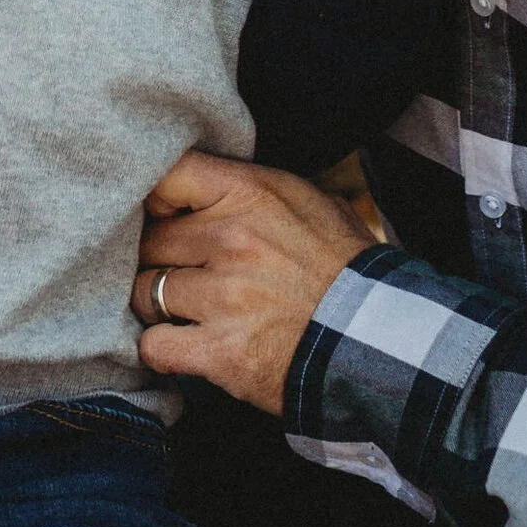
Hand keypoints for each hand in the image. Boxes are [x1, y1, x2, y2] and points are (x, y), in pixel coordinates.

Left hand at [129, 151, 374, 414]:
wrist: (382, 341)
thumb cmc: (347, 268)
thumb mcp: (312, 202)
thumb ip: (255, 190)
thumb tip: (212, 184)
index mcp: (251, 194)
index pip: (166, 175)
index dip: (154, 197)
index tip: (162, 215)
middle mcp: (231, 238)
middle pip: (148, 240)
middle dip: (156, 257)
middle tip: (178, 272)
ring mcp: (224, 297)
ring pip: (144, 292)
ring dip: (157, 305)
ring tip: (185, 312)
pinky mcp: (220, 352)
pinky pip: (154, 345)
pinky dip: (162, 350)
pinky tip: (182, 347)